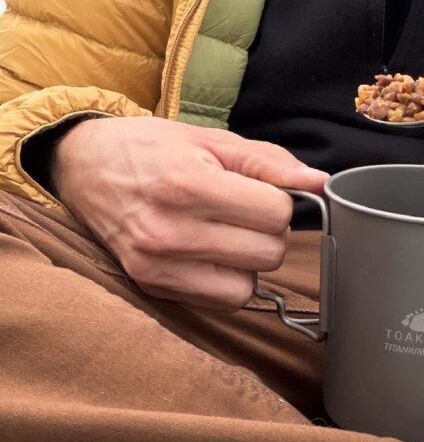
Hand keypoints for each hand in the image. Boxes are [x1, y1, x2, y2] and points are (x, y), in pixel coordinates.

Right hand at [54, 116, 327, 310]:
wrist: (84, 166)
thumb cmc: (153, 149)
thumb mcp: (212, 140)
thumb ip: (271, 163)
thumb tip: (321, 184)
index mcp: (188, 183)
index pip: (276, 213)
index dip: (279, 202)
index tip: (261, 193)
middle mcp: (170, 230)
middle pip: (268, 252)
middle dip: (268, 233)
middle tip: (244, 214)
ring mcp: (157, 264)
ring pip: (249, 285)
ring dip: (249, 263)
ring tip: (225, 235)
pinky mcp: (151, 286)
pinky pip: (221, 302)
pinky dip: (227, 282)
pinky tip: (210, 255)